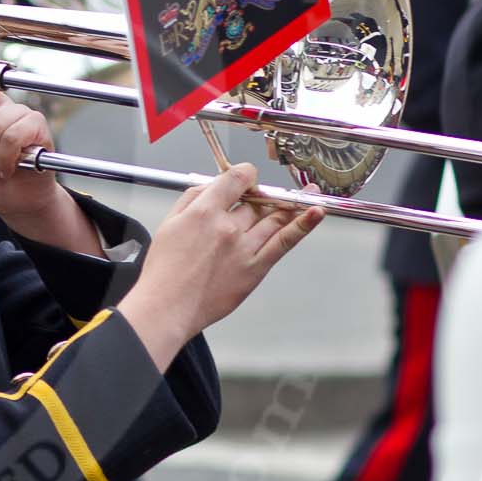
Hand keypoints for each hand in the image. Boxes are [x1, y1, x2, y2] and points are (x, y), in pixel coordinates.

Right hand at [116, 164, 320, 364]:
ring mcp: (245, 247)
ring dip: (287, 204)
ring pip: (274, 217)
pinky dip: (303, 226)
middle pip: (255, 200)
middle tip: (258, 200)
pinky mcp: (256, 268)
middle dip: (259, 196)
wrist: (168, 306)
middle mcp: (228, 226)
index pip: (236, 178)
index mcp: (204, 211)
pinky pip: (284, 242)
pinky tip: (316, 212)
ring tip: (302, 198)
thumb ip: (191, 199)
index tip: (247, 178)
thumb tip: (212, 186)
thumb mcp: (168, 224)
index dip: (245, 174)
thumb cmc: (165, 271)